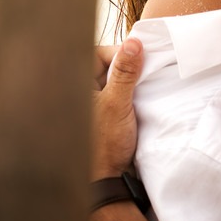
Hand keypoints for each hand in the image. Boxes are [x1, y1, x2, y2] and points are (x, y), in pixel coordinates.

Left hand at [92, 38, 143, 180]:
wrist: (108, 178)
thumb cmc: (105, 142)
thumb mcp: (118, 103)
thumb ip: (125, 72)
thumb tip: (134, 42)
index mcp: (74, 85)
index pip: (98, 54)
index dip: (121, 53)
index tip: (141, 60)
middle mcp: (81, 92)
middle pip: (107, 65)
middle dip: (128, 67)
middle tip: (146, 73)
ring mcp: (94, 103)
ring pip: (115, 80)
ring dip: (132, 82)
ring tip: (146, 87)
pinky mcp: (106, 114)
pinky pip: (120, 94)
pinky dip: (132, 94)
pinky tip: (143, 100)